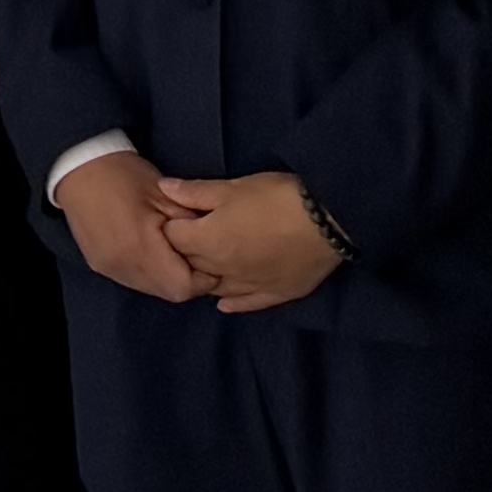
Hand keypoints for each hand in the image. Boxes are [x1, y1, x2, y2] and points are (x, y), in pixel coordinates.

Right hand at [57, 149, 204, 304]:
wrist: (77, 167)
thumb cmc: (123, 175)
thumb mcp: (166, 194)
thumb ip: (191, 225)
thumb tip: (211, 246)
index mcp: (139, 249)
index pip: (182, 287)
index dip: (203, 280)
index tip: (212, 262)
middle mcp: (122, 267)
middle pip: (167, 292)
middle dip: (187, 279)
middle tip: (196, 255)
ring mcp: (108, 268)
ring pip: (151, 288)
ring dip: (167, 276)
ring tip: (173, 250)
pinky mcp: (99, 265)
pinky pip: (133, 279)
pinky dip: (148, 272)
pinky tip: (151, 250)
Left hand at [157, 171, 343, 313]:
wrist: (328, 220)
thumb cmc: (276, 198)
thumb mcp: (233, 188)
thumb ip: (195, 192)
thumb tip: (163, 189)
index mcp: (207, 242)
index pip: (173, 238)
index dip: (172, 224)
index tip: (178, 215)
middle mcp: (222, 270)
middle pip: (191, 264)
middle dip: (186, 250)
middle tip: (192, 234)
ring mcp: (249, 286)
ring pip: (216, 287)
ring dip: (207, 276)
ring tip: (208, 263)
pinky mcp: (276, 294)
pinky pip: (248, 303)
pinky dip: (234, 303)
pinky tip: (225, 304)